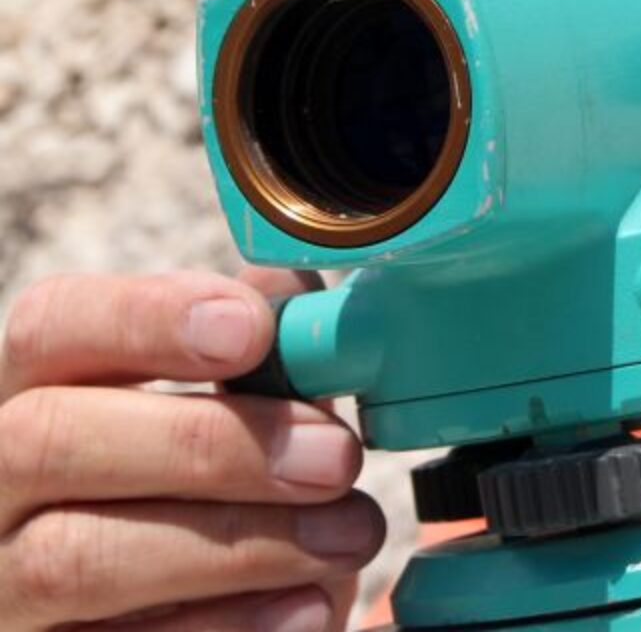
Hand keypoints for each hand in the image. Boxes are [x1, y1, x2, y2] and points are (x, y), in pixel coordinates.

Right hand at [0, 268, 384, 630]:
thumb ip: (254, 355)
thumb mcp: (228, 416)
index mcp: (34, 393)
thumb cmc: (211, 497)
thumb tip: (295, 297)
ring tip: (349, 532)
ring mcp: (1, 586)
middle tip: (336, 456)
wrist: (193, 617)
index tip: (251, 330)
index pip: (50, 326)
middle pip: (51, 439)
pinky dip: (224, 627)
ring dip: (238, 543)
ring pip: (78, 556)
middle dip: (209, 444)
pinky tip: (306, 606)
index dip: (146, 318)